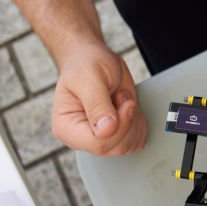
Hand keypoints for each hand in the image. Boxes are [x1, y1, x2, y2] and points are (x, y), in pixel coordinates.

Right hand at [51, 40, 146, 155]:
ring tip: (121, 99)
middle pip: (116, 147)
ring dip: (134, 120)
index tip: (124, 101)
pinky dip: (140, 123)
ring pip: (128, 145)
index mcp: (66, 127)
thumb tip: (107, 130)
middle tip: (121, 95)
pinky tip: (128, 107)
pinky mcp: (114, 135)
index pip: (98, 143)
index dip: (119, 125)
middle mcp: (81, 138)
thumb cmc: (86, 64)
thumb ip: (97, 104)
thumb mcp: (90, 78)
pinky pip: (136, 140)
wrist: (93, 58)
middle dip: (128, 119)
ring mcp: (99, 138)